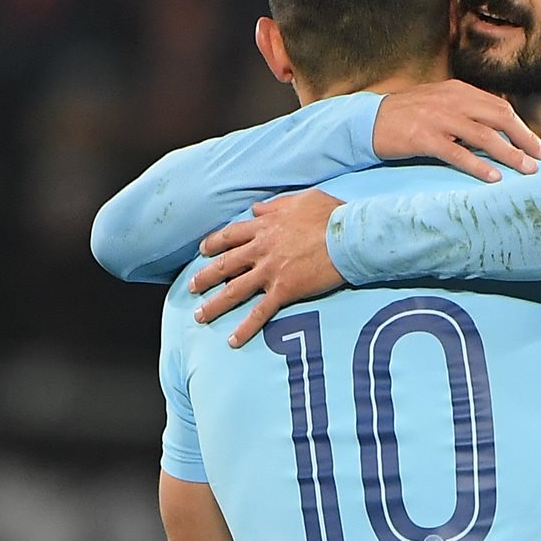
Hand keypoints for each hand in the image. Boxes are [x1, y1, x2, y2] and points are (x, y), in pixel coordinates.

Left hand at [190, 189, 345, 346]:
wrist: (348, 236)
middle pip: (224, 264)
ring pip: (233, 290)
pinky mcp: (284, 289)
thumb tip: (256, 207)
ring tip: (200, 316)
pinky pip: (260, 312)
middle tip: (192, 287)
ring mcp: (270, 270)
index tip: (203, 250)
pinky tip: (233, 341)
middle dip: (205, 277)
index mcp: (265, 226)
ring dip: (214, 305)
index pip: (230, 235)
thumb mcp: (301, 199)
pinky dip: (245, 328)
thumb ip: (275, 205)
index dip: (214, 243)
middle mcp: (261, 248)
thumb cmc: (331, 215)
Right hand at [373, 79, 540, 181]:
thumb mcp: (439, 104)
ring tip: (526, 170)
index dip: (523, 127)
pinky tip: (494, 178)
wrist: (367, 120)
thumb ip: (466, 111)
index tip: (539, 146)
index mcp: (458, 91)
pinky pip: (458, 153)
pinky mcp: (424, 137)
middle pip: (499, 117)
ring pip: (484, 135)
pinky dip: (479, 166)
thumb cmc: (406, 116)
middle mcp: (452, 100)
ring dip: (509, 154)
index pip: (500, 107)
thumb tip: (498, 130)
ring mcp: (438, 118)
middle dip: (524, 139)